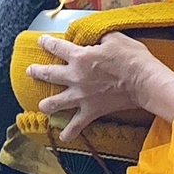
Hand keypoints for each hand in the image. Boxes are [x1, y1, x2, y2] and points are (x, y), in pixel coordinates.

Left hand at [27, 32, 173, 141]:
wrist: (143, 81)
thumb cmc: (131, 58)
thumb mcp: (115, 38)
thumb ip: (100, 37)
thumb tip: (95, 36)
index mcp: (79, 57)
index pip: (57, 47)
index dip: (47, 43)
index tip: (41, 41)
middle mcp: (75, 76)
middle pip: (49, 74)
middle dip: (37, 72)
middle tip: (30, 71)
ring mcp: (81, 96)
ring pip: (57, 102)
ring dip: (47, 104)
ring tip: (42, 105)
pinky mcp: (91, 110)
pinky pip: (77, 124)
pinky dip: (70, 132)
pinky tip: (63, 137)